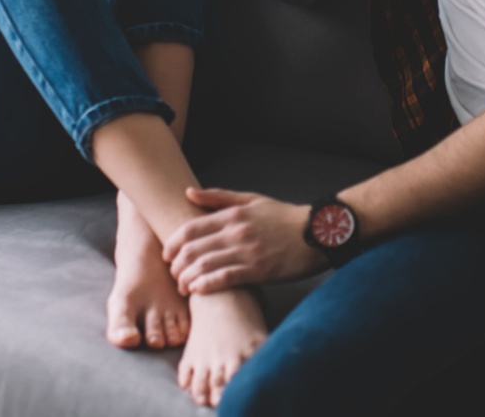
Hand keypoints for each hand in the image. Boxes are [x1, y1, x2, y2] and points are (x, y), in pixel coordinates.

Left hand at [163, 189, 326, 294]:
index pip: (190, 229)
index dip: (173, 244)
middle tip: (174, 275)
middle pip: (193, 250)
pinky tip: (198, 291)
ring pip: (205, 266)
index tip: (167, 255)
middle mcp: (236, 233)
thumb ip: (218, 198)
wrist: (317, 232)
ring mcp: (247, 252)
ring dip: (188, 279)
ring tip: (184, 287)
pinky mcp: (259, 270)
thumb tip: (188, 193)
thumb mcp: (251, 200)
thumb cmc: (283, 218)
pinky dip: (207, 285)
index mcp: (233, 215)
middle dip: (176, 265)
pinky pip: (226, 279)